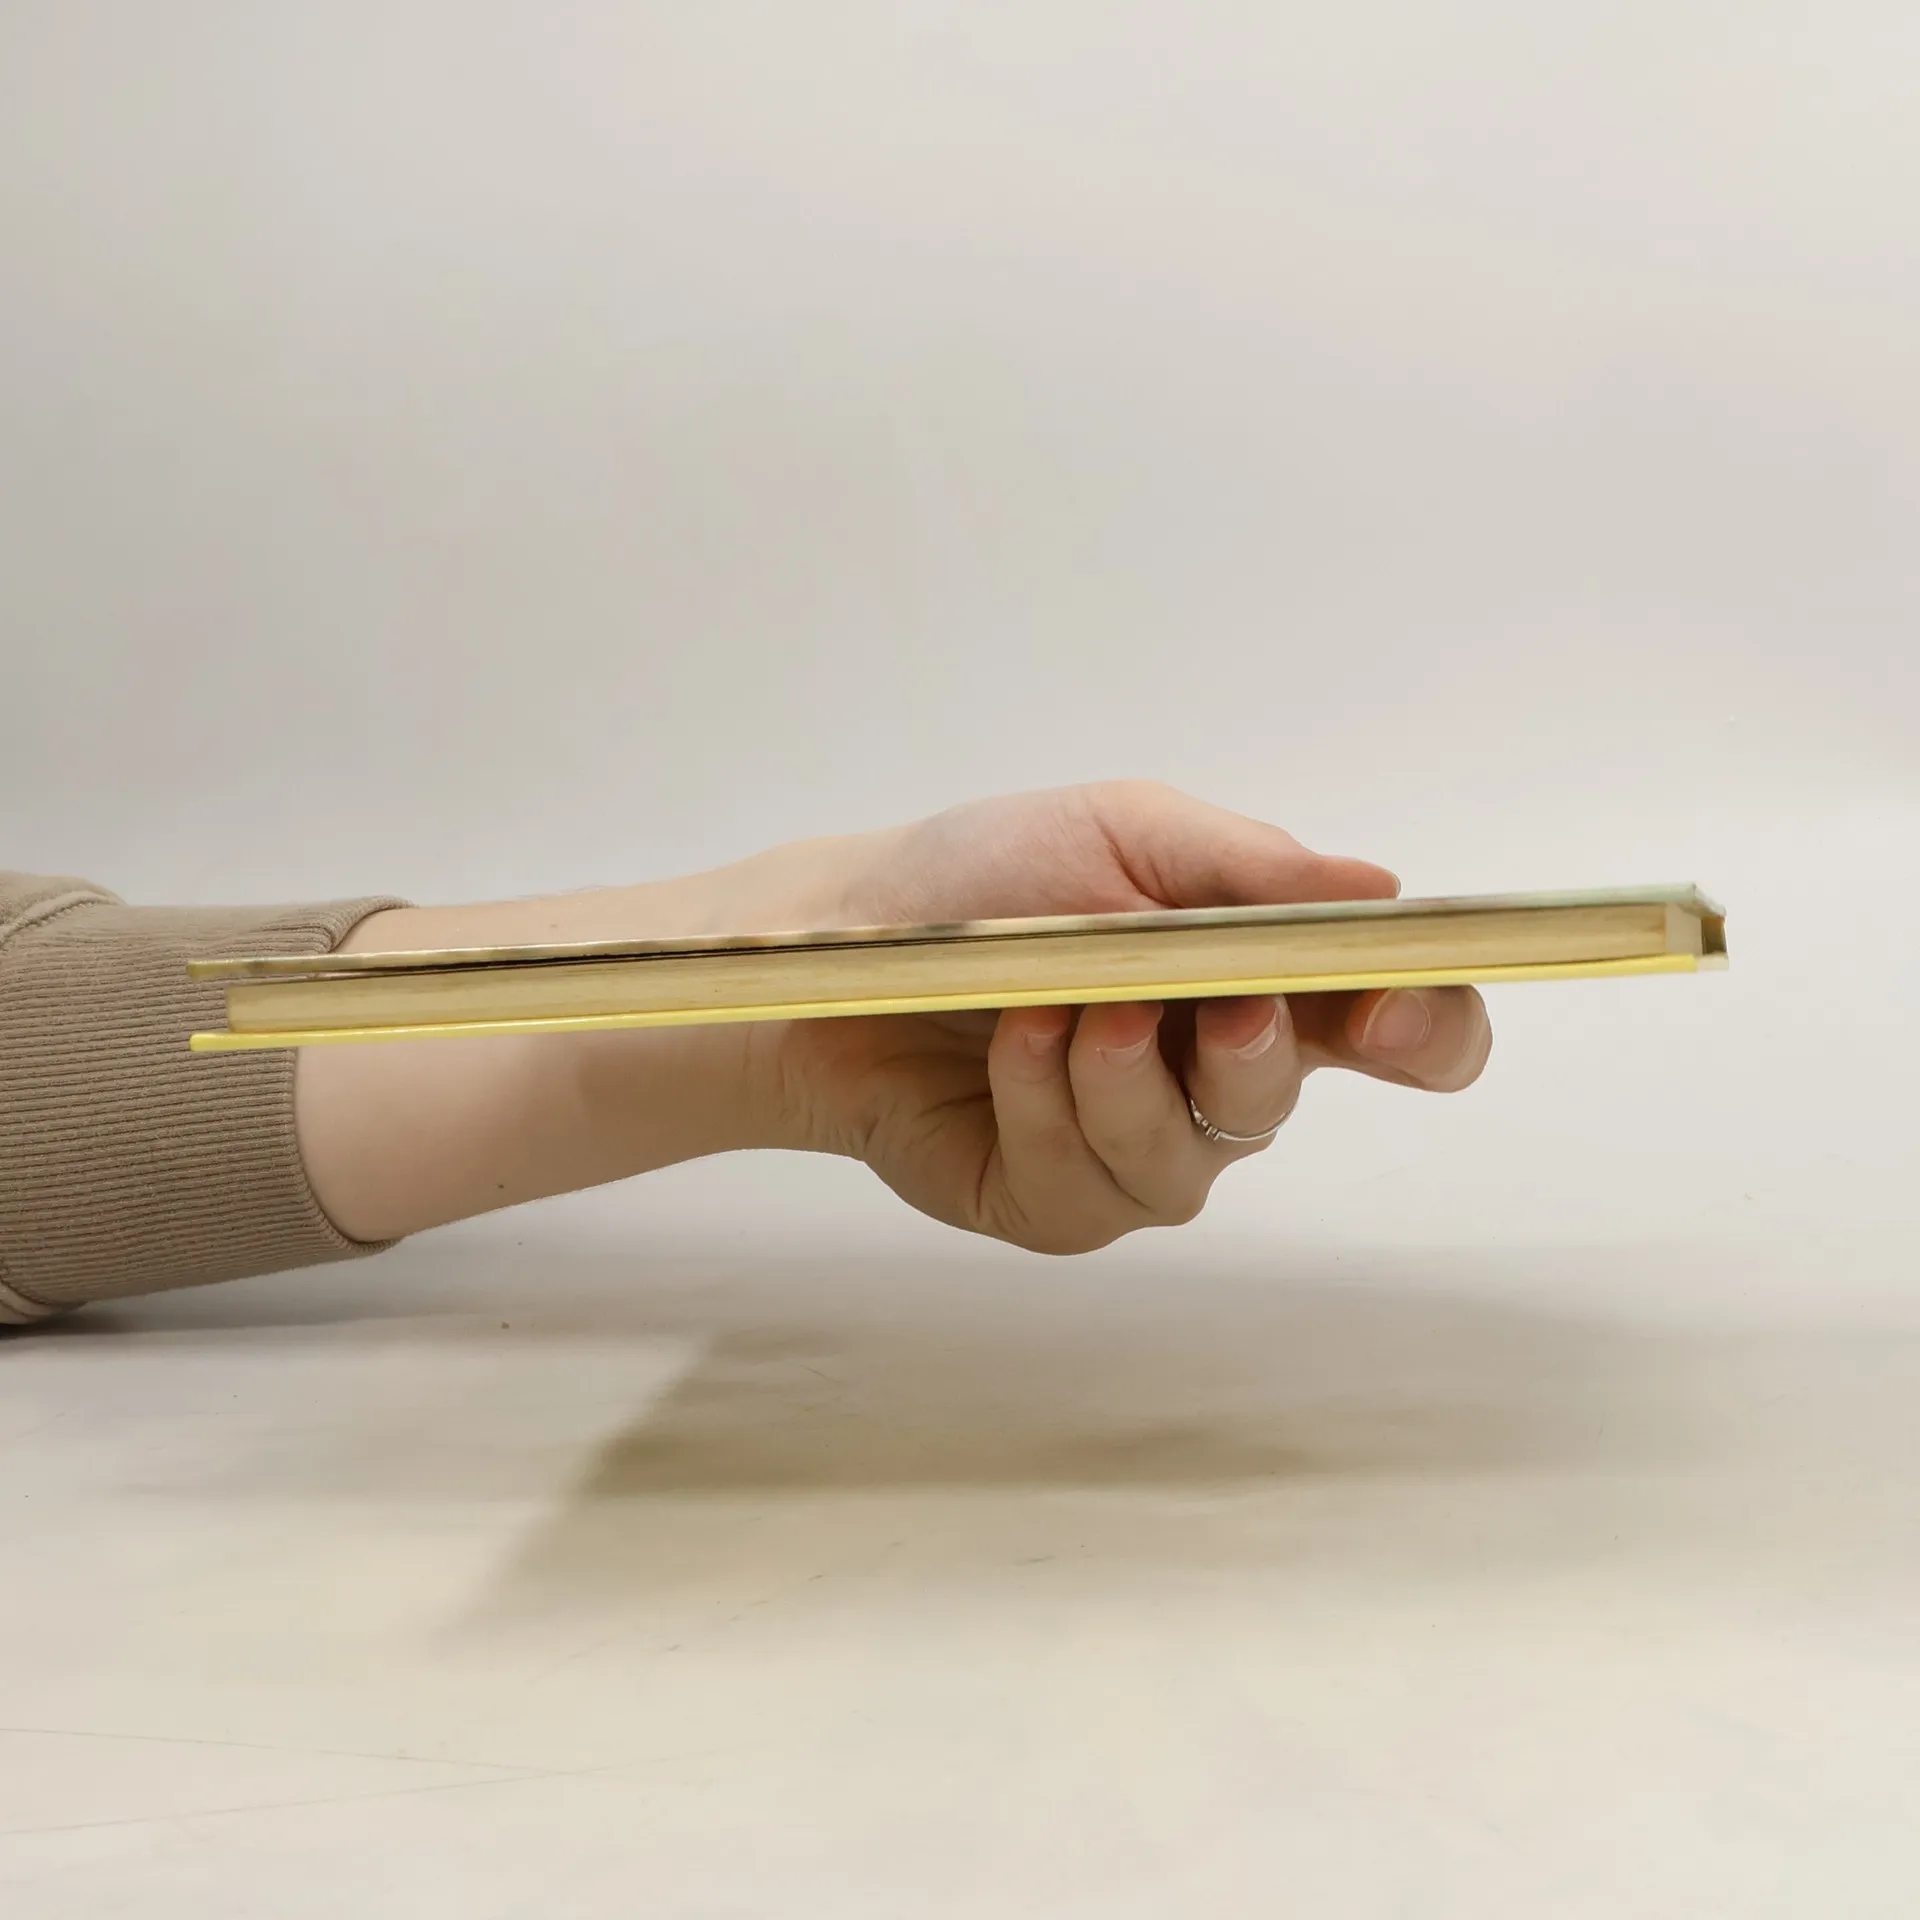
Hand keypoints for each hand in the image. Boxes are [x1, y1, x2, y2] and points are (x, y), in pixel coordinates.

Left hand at [750, 781, 1492, 1253]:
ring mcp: (1136, 1151)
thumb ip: (1248, 867)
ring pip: (1184, 1162)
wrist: (845, 942)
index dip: (1426, 1030)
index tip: (1389, 1011)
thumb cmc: (989, 877)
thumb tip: (1381, 894)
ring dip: (1124, 1081)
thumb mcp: (1121, 832)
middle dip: (1252, 1058)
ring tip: (1061, 1010)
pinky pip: (1086, 1190)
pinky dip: (1045, 1108)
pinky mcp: (1057, 1204)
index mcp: (1260, 981)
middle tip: (1212, 1012)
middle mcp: (1212, 1080)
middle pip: (1284, 1103)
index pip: (1397, 1028)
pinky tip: (1010, 1046)